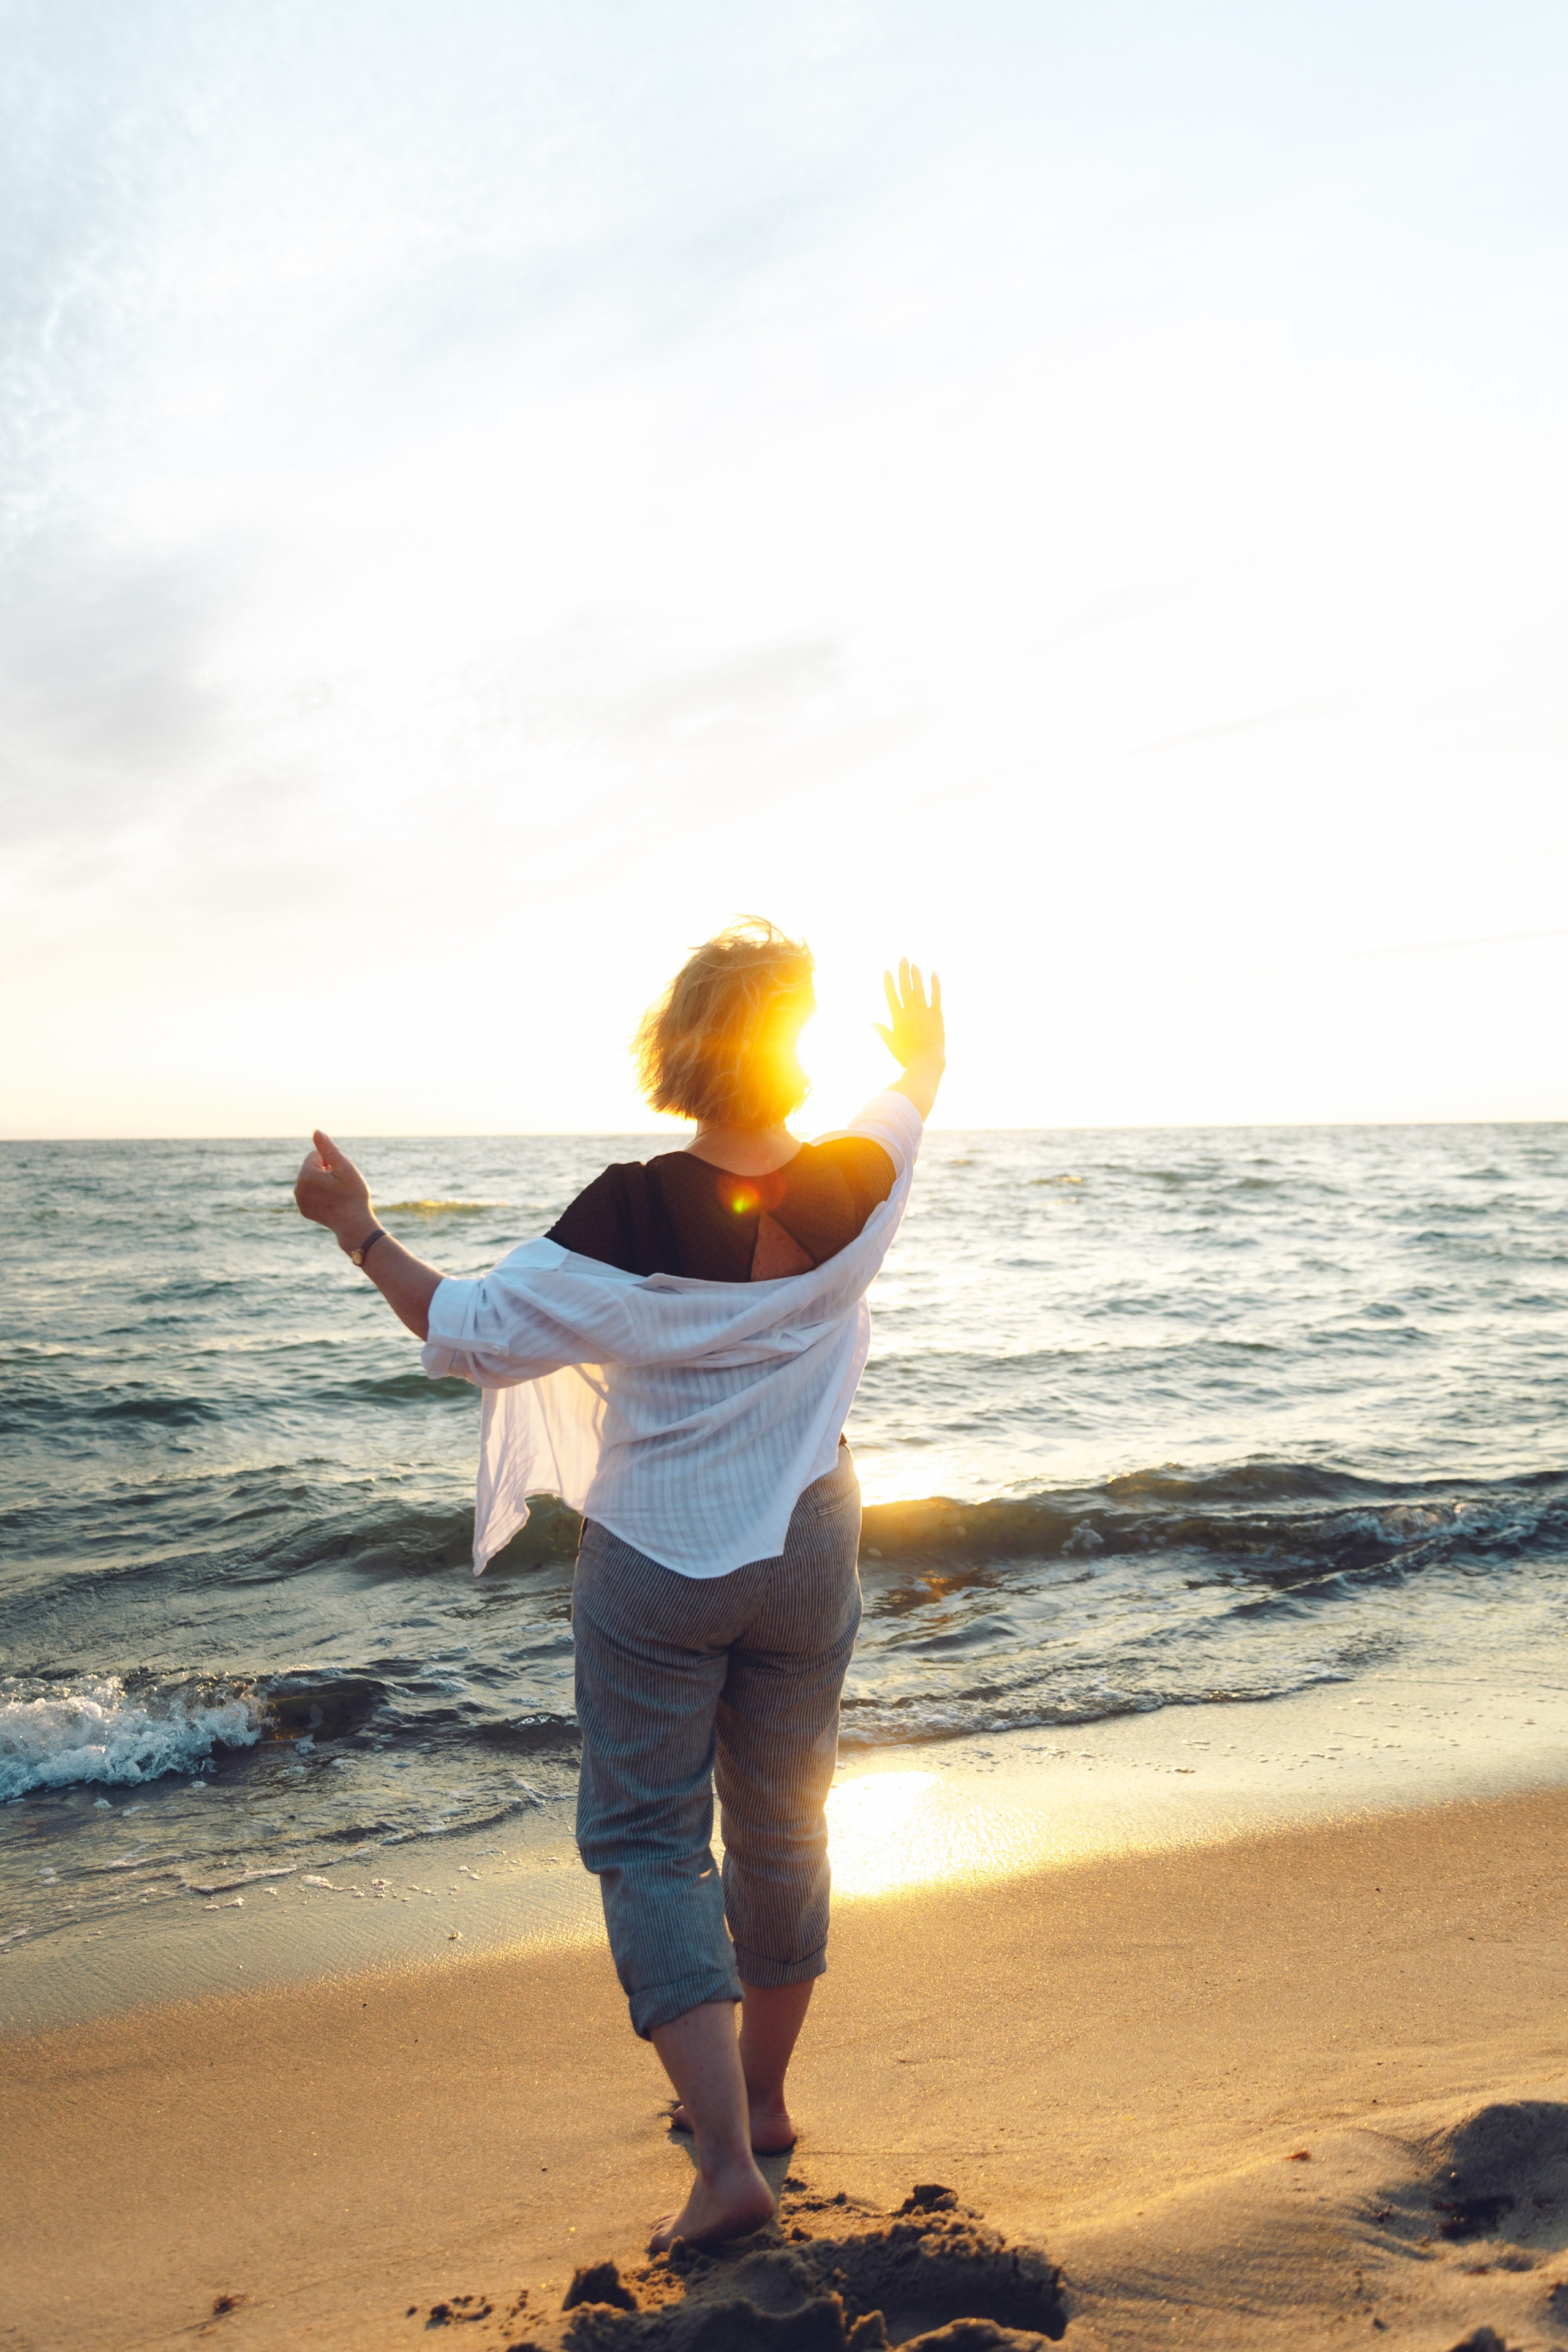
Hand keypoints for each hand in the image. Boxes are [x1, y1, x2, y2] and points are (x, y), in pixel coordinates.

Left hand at [294, 1129, 373, 1248]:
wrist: (354, 1225)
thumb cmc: (354, 1195)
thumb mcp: (345, 1168)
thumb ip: (329, 1149)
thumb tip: (316, 1131)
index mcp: (306, 1174)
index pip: (316, 1155)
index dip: (331, 1163)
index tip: (340, 1176)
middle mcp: (298, 1187)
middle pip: (313, 1168)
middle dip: (326, 1172)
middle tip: (341, 1185)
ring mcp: (300, 1201)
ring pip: (312, 1180)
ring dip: (323, 1183)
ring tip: (337, 1195)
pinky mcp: (304, 1210)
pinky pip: (311, 1194)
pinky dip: (320, 1195)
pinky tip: (332, 1203)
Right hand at [874, 960, 944, 1068]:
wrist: (926, 1062)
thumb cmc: (906, 1055)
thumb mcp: (890, 1043)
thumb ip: (881, 1030)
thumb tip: (869, 1023)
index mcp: (898, 1018)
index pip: (891, 995)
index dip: (888, 982)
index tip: (887, 970)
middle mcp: (910, 1012)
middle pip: (905, 988)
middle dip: (903, 972)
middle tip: (903, 959)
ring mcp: (923, 1012)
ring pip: (919, 989)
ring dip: (916, 975)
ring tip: (914, 964)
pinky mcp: (936, 1015)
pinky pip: (936, 996)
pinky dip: (935, 984)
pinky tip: (933, 973)